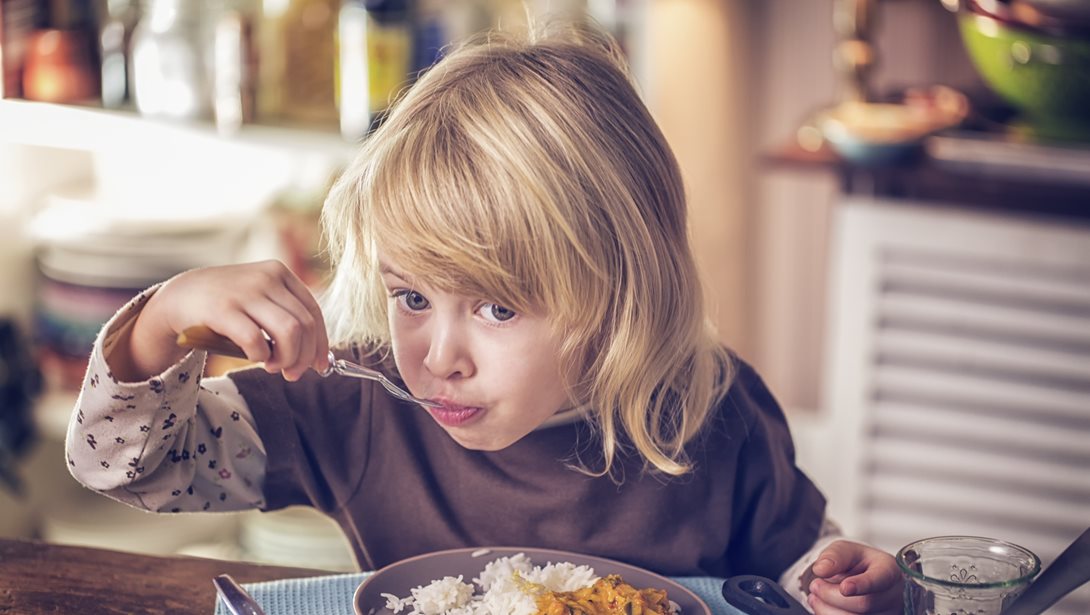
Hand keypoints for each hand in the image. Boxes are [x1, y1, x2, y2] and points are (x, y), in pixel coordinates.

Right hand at [114, 260, 328, 381]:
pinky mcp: (223, 309)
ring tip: (274, 367)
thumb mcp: (260, 297)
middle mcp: (266, 277)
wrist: (180, 295)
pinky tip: (255, 358)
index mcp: (280, 273)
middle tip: (292, 373)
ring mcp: (245, 291)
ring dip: (287, 357)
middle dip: (304, 356)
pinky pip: (256, 340)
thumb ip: (285, 316)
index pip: (314, 312)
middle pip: (305, 325)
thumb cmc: (227, 304)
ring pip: (289, 332)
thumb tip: (314, 355)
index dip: (320, 343)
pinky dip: (260, 356)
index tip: (320, 366)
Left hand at [806, 540, 902, 614]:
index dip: (862, 585)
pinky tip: (822, 607)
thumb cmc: (856, 563)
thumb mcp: (845, 550)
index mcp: (889, 570)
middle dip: (831, 595)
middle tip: (814, 585)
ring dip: (827, 610)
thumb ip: (834, 556)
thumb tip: (821, 569)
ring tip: (815, 597)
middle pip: (864, 604)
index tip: (845, 587)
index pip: (879, 580)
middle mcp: (894, 596)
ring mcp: (888, 614)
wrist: (860, 578)